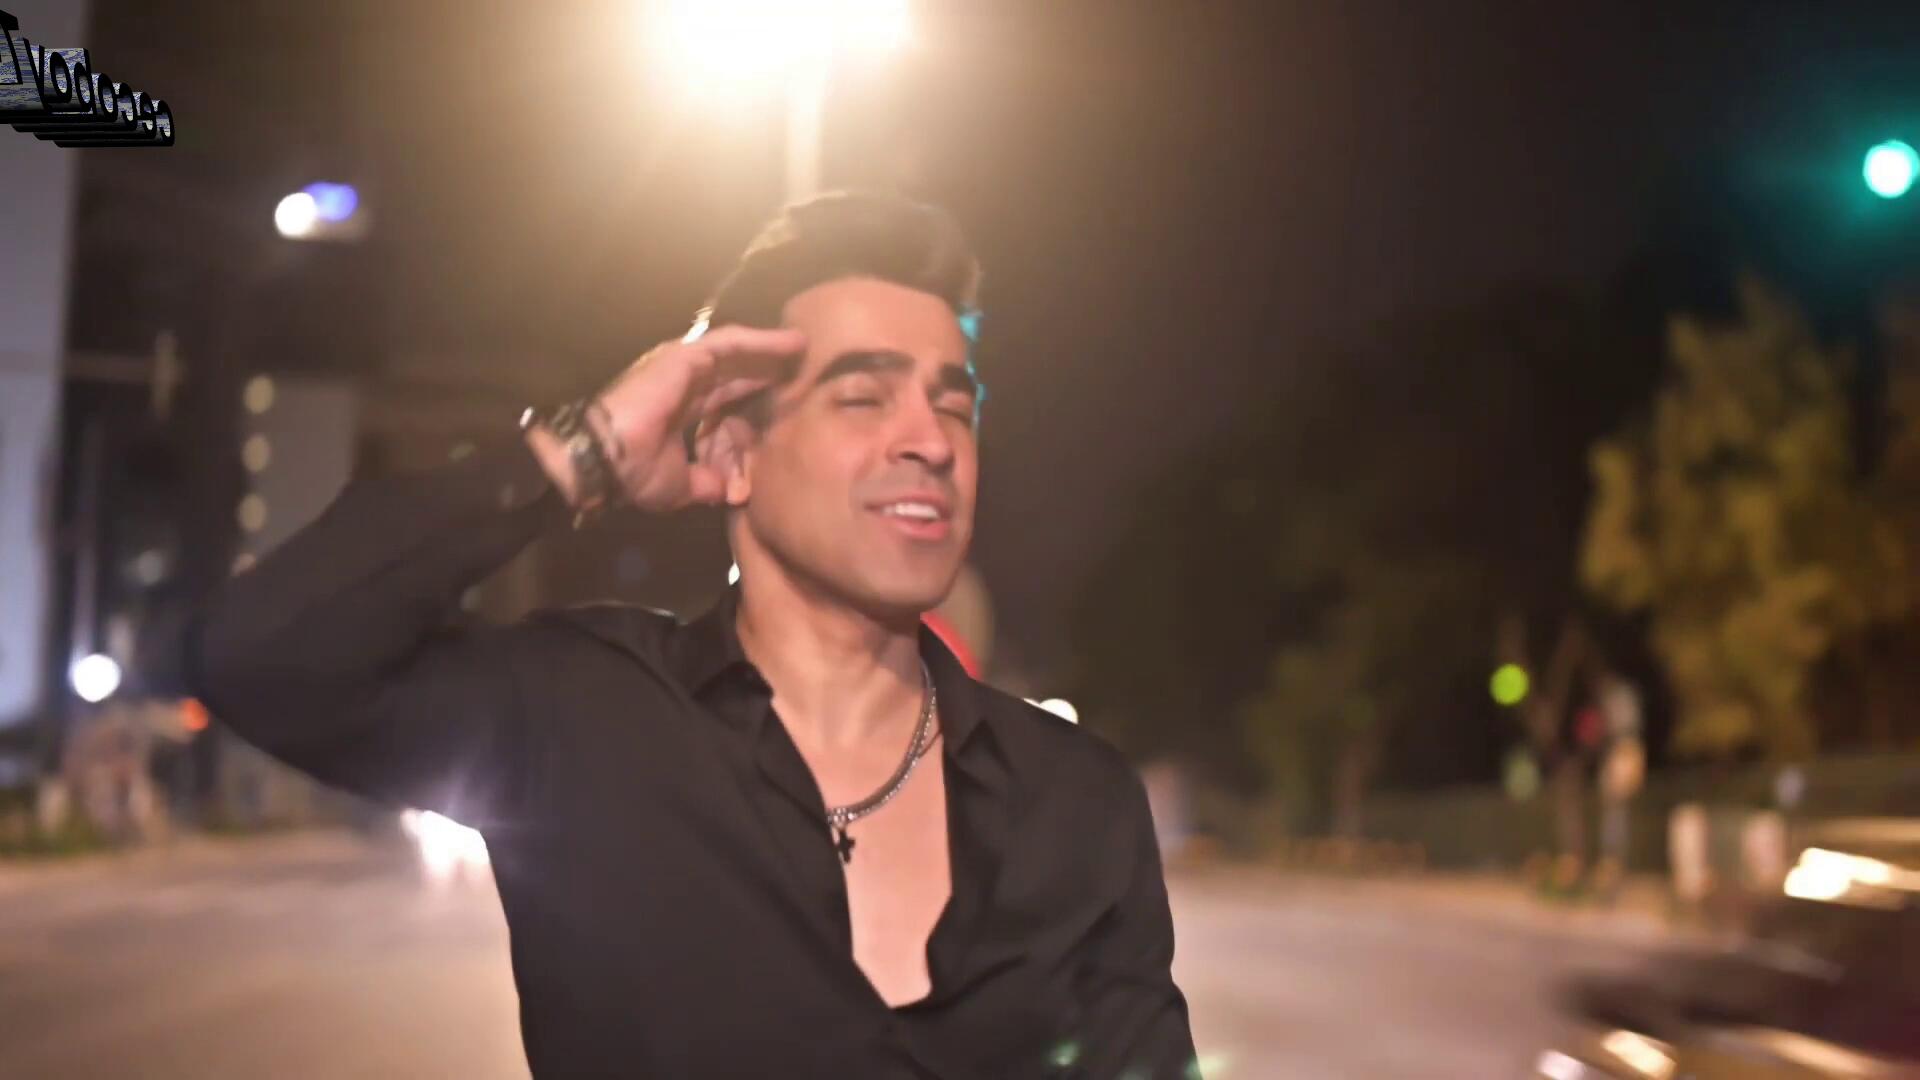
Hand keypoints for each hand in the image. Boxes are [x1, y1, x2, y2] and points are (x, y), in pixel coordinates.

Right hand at [572, 325, 805, 513]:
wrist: (605, 459)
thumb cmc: (634, 473)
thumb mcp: (680, 486)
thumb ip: (705, 482)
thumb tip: (728, 492)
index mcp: (680, 408)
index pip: (724, 397)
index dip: (752, 394)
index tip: (783, 398)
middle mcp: (682, 382)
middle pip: (735, 370)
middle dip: (766, 367)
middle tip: (801, 365)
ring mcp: (683, 365)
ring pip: (736, 351)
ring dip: (770, 349)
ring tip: (801, 345)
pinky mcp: (686, 356)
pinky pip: (731, 344)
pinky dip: (761, 342)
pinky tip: (788, 343)